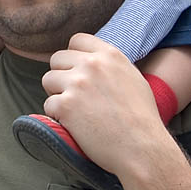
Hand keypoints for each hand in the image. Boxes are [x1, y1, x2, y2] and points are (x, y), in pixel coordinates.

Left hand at [42, 34, 165, 175]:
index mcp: (109, 55)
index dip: (73, 56)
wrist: (142, 148)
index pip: (76, 40)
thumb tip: (93, 61)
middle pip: (57, 59)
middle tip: (74, 95)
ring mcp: (77, 84)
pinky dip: (57, 116)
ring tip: (75, 111)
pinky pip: (48, 105)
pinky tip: (75, 125)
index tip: (76, 70)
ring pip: (48, 80)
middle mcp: (91, 64)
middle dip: (62, 75)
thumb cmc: (142, 118)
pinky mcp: (65, 105)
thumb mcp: (132, 78)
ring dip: (57, 94)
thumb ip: (110, 66)